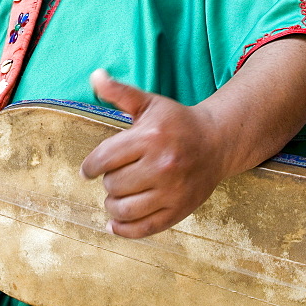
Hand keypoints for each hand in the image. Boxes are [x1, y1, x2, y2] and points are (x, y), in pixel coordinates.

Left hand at [81, 70, 228, 238]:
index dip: (89, 167)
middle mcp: (161, 166)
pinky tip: (114, 223)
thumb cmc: (176, 122)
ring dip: (113, 205)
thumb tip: (95, 75)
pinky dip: (123, 229)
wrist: (217, 142)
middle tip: (115, 176)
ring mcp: (172, 191)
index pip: (103, 160)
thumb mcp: (149, 103)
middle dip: (108, 181)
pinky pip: (143, 229)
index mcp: (150, 138)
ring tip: (116, 196)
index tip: (88, 170)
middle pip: (112, 185)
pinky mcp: (179, 210)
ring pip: (123, 210)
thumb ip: (119, 92)